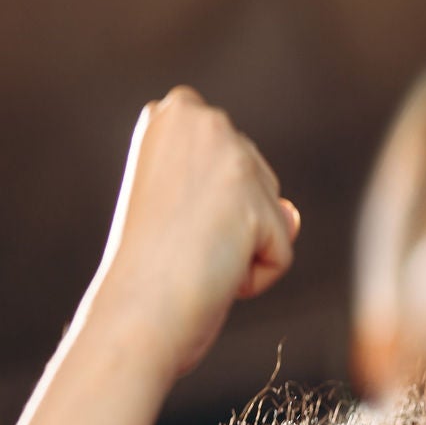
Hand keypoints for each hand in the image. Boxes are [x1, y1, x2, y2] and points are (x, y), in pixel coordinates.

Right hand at [86, 87, 300, 381]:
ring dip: (244, 248)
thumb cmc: (147, 267)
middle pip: (257, 180)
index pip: (227, 148)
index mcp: (170, 113)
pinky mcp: (257, 204)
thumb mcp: (190, 210)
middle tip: (180, 242)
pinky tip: (216, 276)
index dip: (206, 199)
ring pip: (272, 214)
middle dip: (232, 220)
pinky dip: (257, 278)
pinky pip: (280, 253)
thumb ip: (242, 194)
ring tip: (196, 256)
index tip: (168, 217)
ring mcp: (231, 157)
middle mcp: (200, 119)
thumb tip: (292, 212)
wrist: (134, 310)